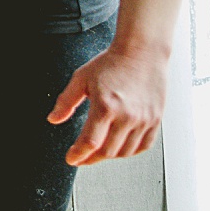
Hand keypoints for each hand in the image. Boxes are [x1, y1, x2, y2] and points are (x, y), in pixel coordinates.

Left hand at [48, 42, 168, 165]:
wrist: (141, 52)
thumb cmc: (112, 62)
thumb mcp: (81, 78)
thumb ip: (66, 101)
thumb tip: (53, 119)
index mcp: (106, 106)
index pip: (90, 142)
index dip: (78, 154)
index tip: (71, 158)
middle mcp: (127, 116)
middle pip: (107, 151)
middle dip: (91, 158)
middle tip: (82, 157)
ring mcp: (143, 120)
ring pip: (125, 152)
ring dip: (109, 156)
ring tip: (98, 151)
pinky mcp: (155, 120)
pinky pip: (143, 146)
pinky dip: (130, 152)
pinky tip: (119, 147)